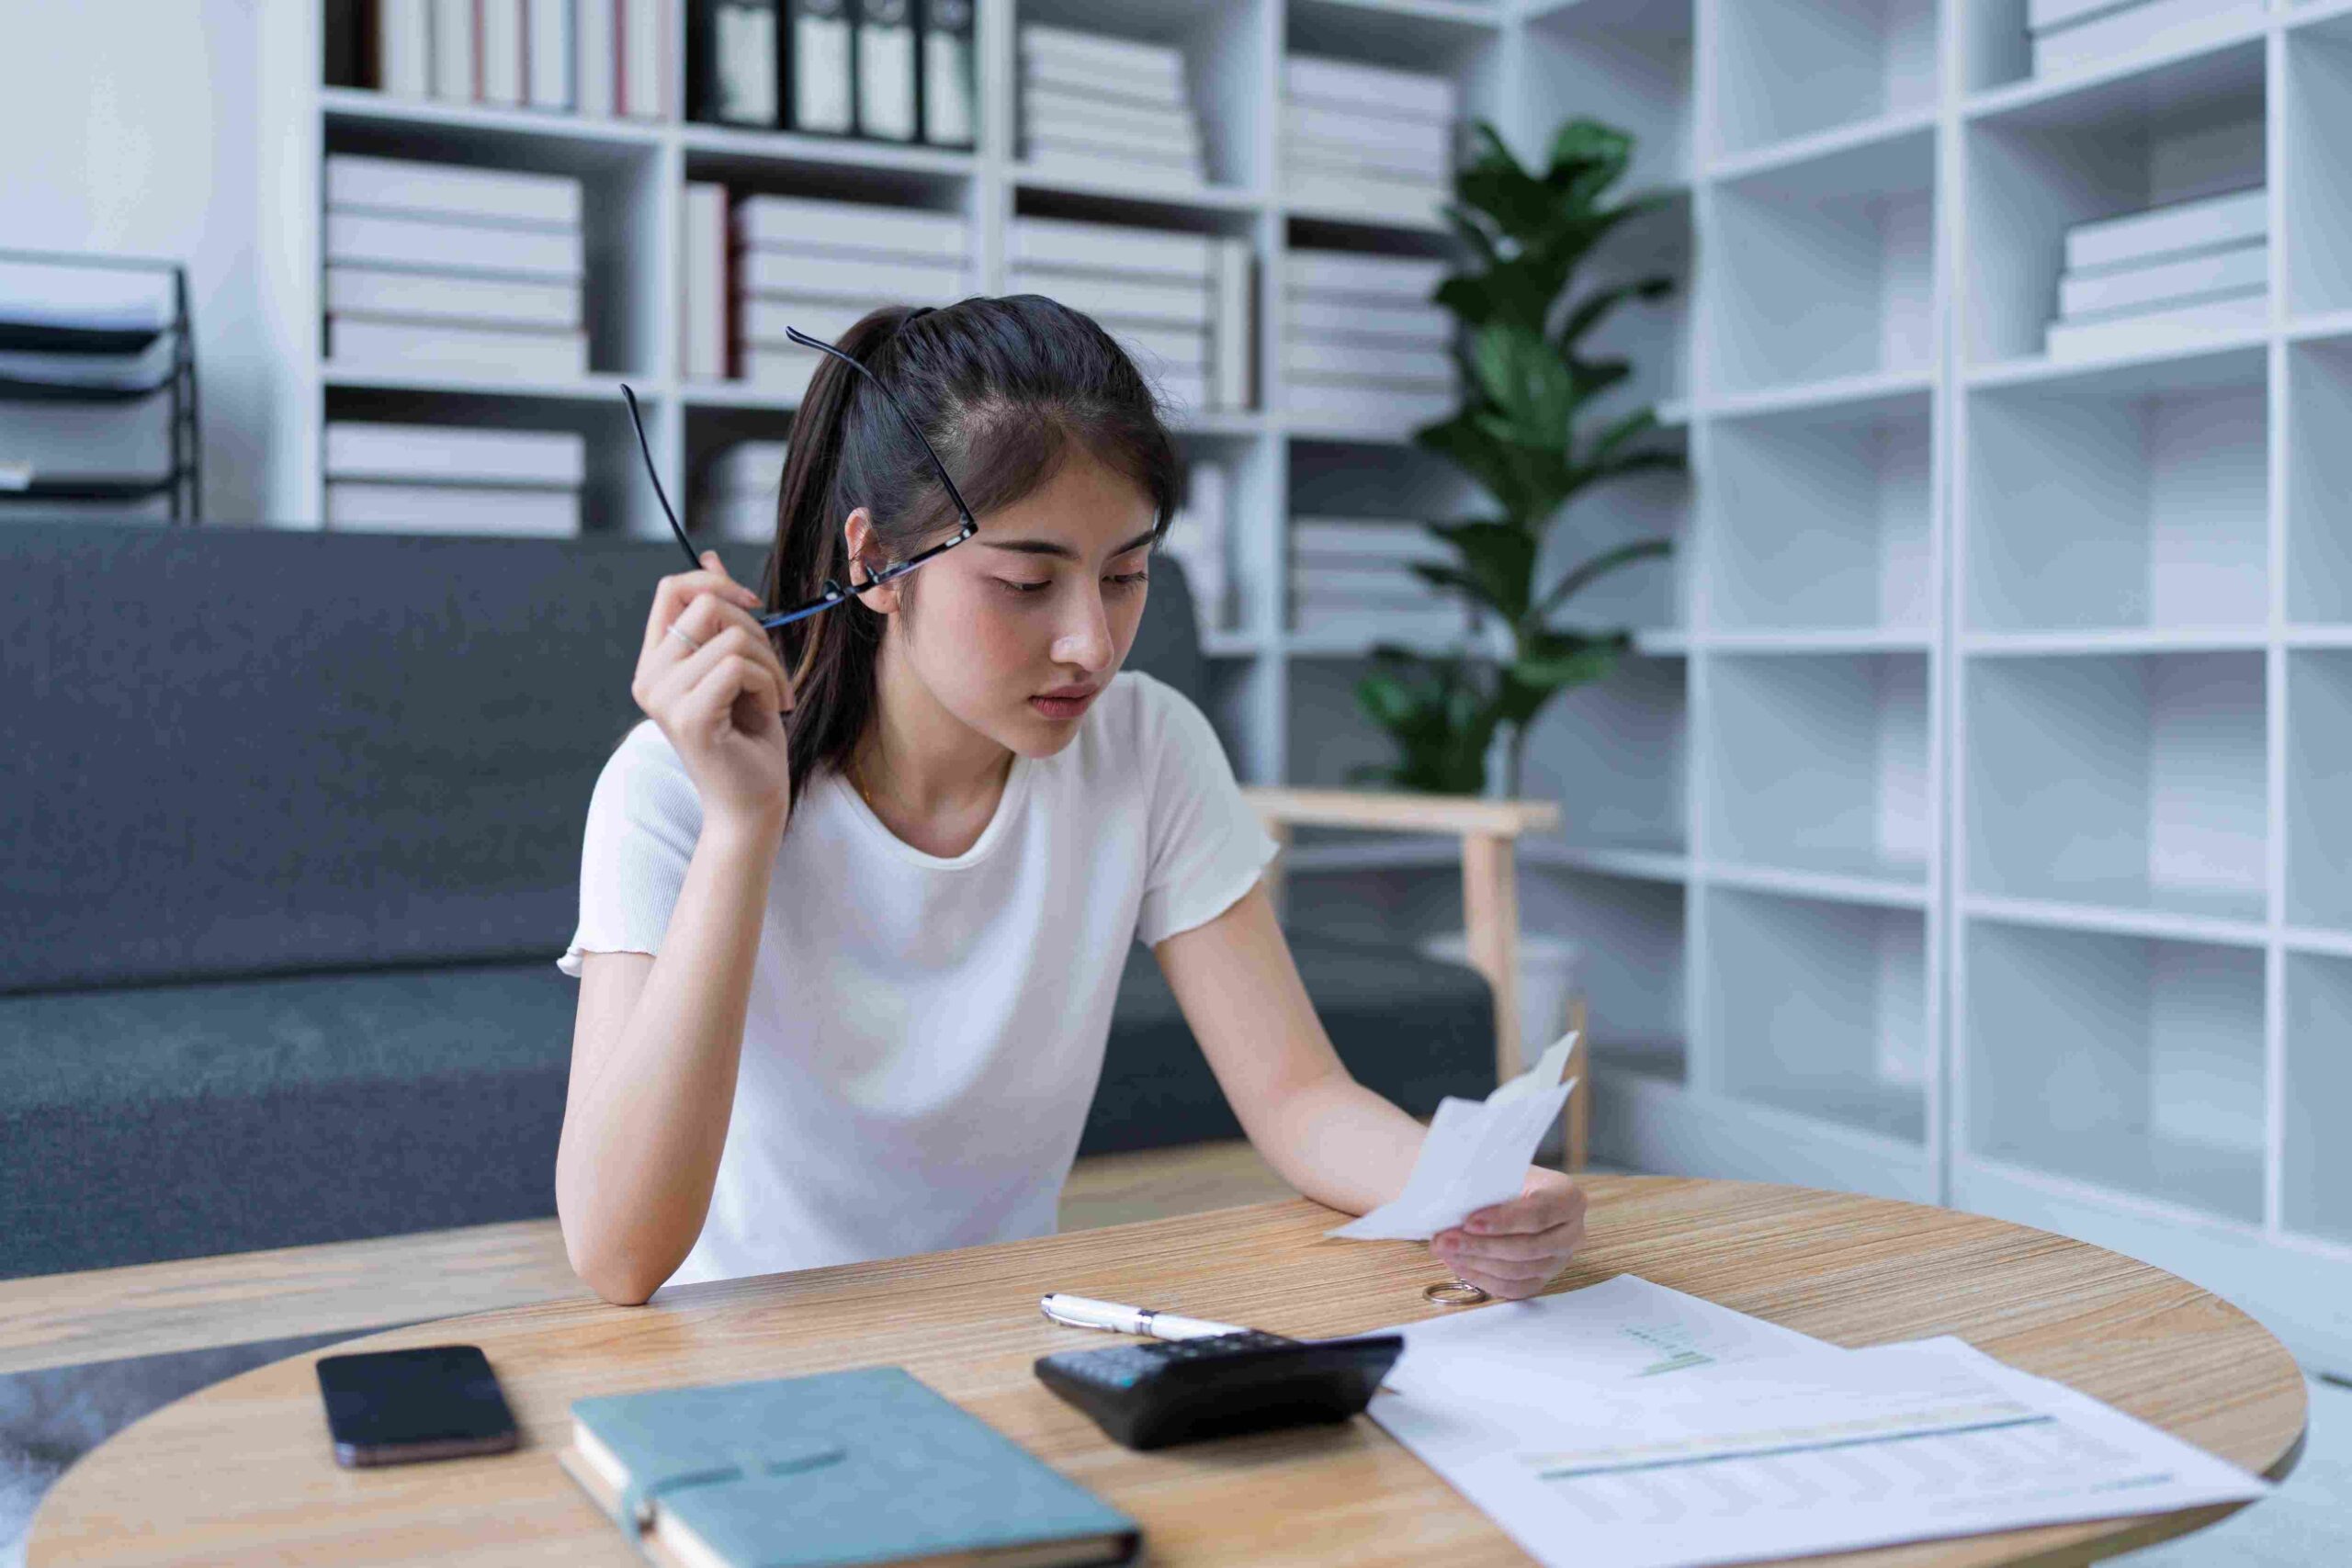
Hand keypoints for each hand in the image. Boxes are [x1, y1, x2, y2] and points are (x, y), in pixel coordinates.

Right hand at [632, 550, 796, 835]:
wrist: (752, 805)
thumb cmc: (748, 739)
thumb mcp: (737, 667)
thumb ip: (721, 617)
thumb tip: (710, 555)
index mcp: (655, 663)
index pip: (670, 588)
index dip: (715, 580)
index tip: (753, 604)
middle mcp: (649, 678)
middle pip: (705, 603)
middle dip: (756, 628)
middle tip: (773, 672)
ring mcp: (664, 699)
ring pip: (730, 636)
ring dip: (769, 663)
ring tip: (775, 698)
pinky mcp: (689, 718)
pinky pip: (739, 667)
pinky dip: (769, 685)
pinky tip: (768, 714)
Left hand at [1430, 1169, 1587, 1300]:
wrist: (1514, 1192)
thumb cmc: (1506, 1177)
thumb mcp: (1502, 1170)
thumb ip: (1488, 1183)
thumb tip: (1454, 1200)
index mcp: (1568, 1197)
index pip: (1539, 1213)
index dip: (1504, 1221)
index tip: (1469, 1222)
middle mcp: (1572, 1232)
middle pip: (1529, 1247)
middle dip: (1482, 1246)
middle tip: (1445, 1240)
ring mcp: (1559, 1260)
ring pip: (1518, 1271)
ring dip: (1476, 1263)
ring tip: (1445, 1250)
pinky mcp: (1543, 1279)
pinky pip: (1514, 1288)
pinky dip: (1482, 1278)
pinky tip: (1458, 1264)